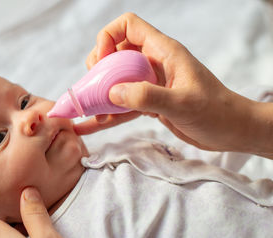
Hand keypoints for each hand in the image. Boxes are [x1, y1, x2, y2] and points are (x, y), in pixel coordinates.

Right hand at [75, 13, 271, 156]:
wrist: (231, 131)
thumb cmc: (216, 112)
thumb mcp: (183, 103)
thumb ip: (148, 96)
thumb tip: (113, 93)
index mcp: (163, 52)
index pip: (129, 26)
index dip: (108, 38)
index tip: (102, 62)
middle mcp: (153, 63)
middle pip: (115, 53)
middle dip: (98, 68)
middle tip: (93, 89)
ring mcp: (150, 83)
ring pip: (116, 80)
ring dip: (100, 92)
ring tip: (85, 109)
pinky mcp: (150, 103)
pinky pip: (123, 104)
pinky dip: (108, 114)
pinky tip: (92, 125)